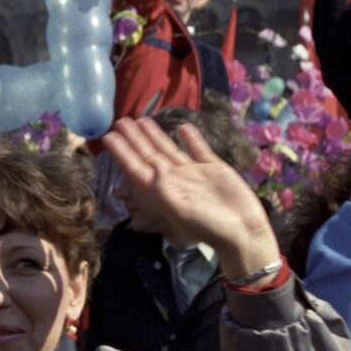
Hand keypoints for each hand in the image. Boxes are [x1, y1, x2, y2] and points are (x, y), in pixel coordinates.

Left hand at [107, 117, 279, 274]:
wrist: (242, 231)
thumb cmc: (207, 224)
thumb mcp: (178, 208)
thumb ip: (162, 188)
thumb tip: (149, 170)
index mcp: (161, 190)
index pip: (135, 167)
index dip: (121, 152)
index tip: (108, 136)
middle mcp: (174, 179)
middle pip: (149, 155)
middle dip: (134, 139)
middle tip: (120, 121)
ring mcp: (194, 174)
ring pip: (170, 150)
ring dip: (156, 135)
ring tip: (142, 119)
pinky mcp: (214, 169)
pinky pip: (199, 150)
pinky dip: (191, 139)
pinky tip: (183, 127)